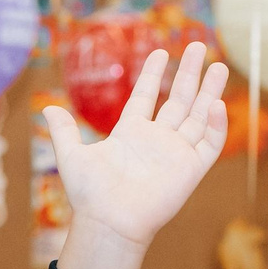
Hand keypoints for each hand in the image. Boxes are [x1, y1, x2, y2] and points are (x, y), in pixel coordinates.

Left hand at [42, 44, 230, 268]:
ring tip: (219, 65)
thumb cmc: (90, 195)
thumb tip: (48, 109)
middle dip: (188, 73)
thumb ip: (64, 132)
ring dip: (210, 91)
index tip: (161, 53)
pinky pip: (209, 143)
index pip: (145, 96)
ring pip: (199, 116)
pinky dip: (216, 125)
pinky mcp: (190, 169)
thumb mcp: (72, 156)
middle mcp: (156, 140)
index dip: (153, 74)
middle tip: (198, 46)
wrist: (110, 222)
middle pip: (178, 100)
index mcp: (130, 133)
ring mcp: (175, 153)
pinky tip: (217, 103)